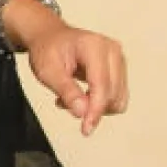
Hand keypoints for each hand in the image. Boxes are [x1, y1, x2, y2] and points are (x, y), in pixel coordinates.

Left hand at [23, 20, 128, 135]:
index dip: (95, 110)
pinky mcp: (119, 68)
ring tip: (71, 98)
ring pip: (118, 98)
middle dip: (93, 109)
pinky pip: (116, 95)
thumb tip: (82, 112)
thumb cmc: (47, 50)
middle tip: (65, 104)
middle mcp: (112, 50)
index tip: (86, 129)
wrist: (51, 37)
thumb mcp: (47, 71)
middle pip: (113, 94)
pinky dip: (99, 103)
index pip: (102, 85)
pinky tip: (81, 97)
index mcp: (94, 46)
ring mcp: (119, 59)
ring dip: (96, 107)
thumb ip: (66, 91)